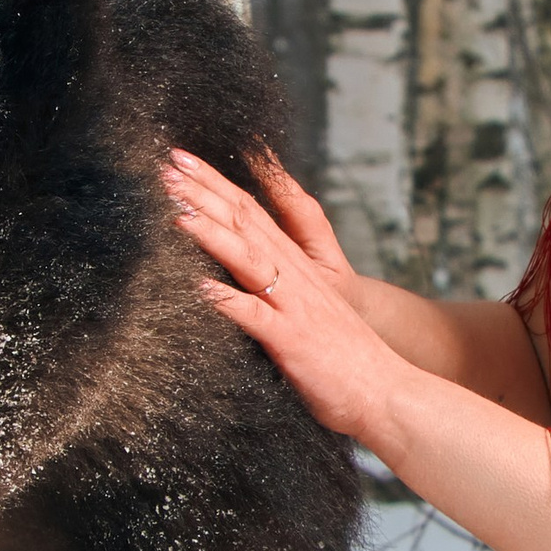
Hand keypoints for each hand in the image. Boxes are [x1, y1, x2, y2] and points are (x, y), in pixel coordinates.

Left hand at [162, 148, 407, 447]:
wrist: (384, 389)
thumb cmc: (341, 356)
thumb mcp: (308, 305)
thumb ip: (278, 280)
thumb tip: (240, 262)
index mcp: (295, 266)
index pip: (250, 211)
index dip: (214, 183)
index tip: (180, 161)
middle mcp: (293, 277)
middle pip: (244, 223)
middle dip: (204, 193)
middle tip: (167, 167)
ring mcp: (293, 306)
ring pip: (248, 259)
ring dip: (211, 234)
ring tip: (176, 213)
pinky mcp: (292, 340)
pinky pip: (256, 317)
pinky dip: (228, 301)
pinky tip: (199, 288)